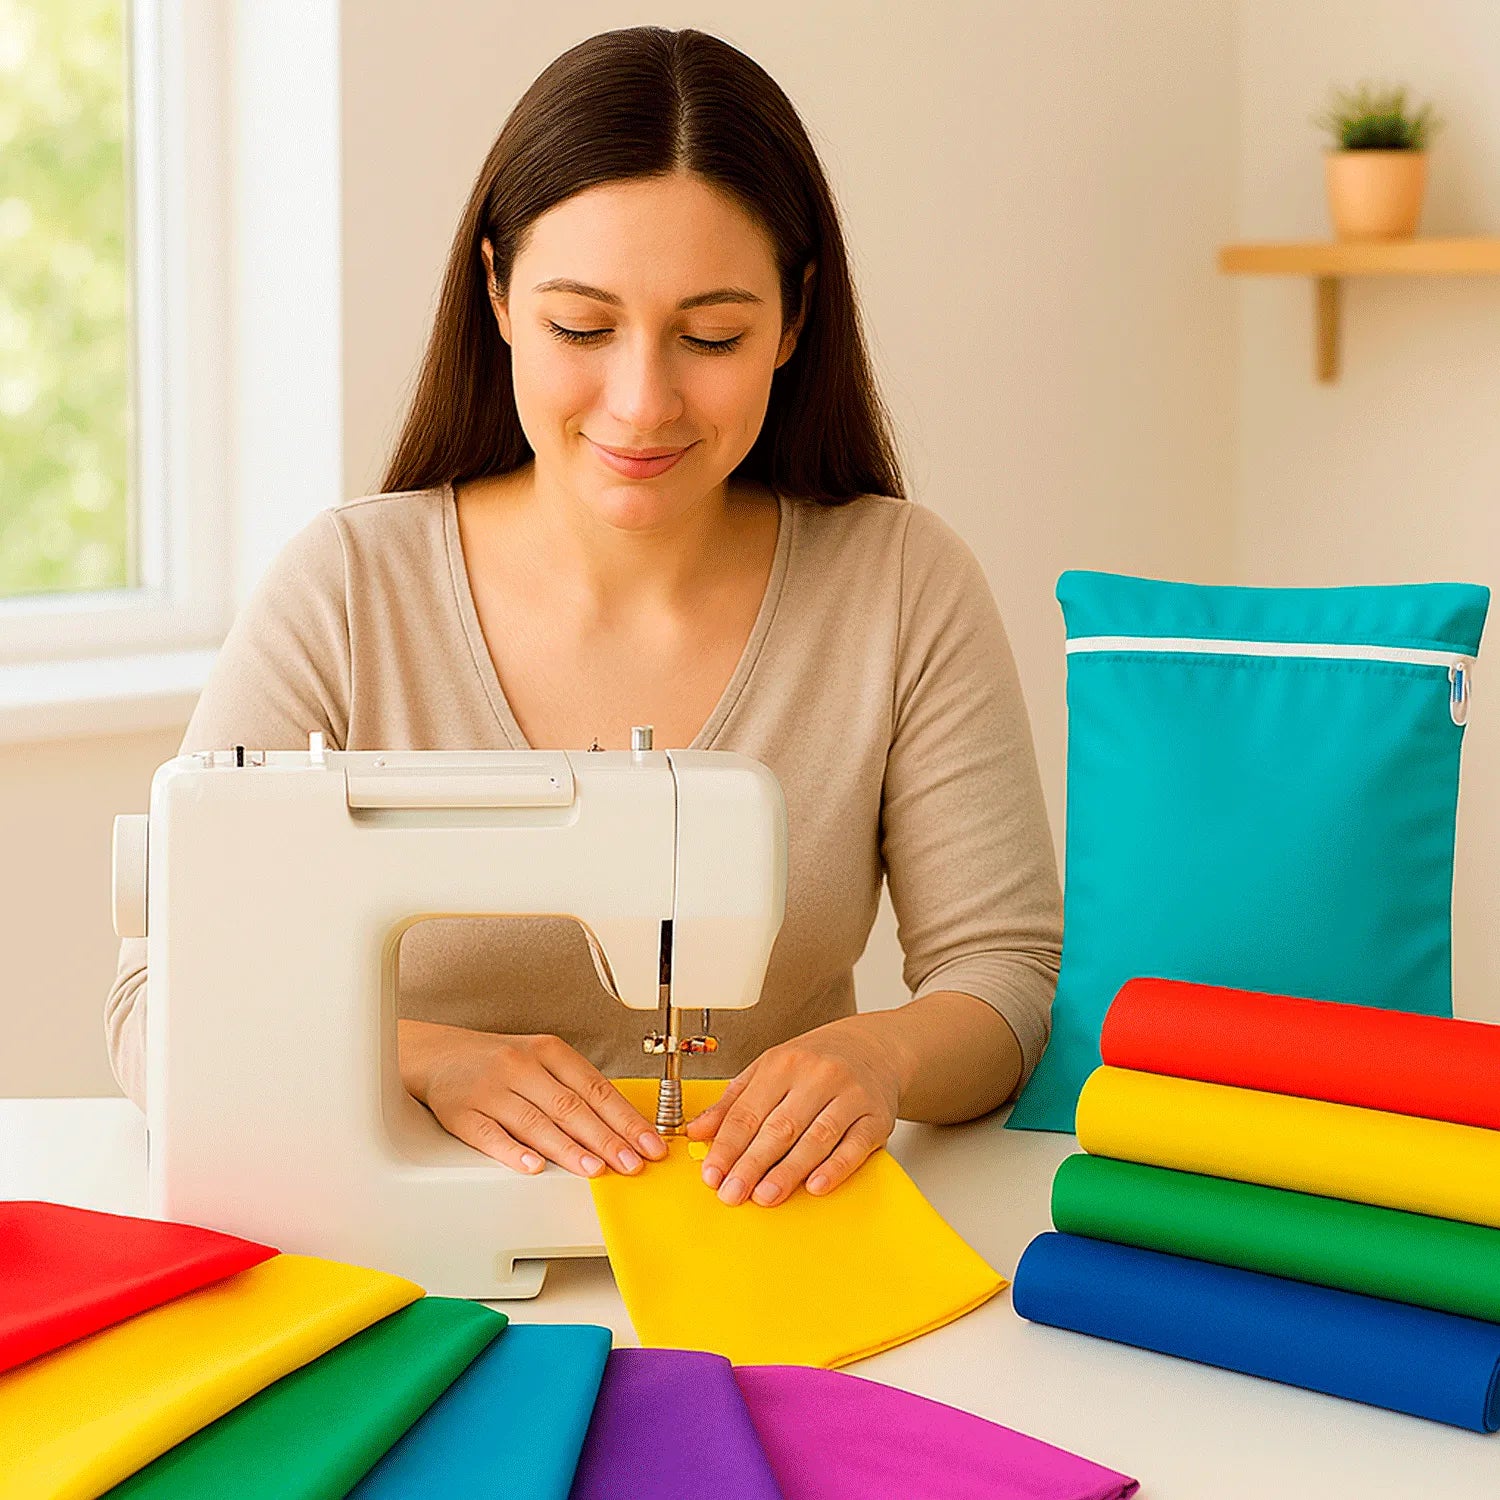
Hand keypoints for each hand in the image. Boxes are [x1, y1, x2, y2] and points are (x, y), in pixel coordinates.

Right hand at [398, 1020, 667, 1178]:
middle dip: (606, 1138)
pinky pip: (490, 1135)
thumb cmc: (500, 1063)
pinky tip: (533, 1166)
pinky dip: (512, 1152)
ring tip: (595, 1169)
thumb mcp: (543, 1062)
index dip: (626, 1118)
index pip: (596, 1088)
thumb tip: (625, 1127)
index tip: (650, 1143)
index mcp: (549, 1052)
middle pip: (570, 1106)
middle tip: (631, 1163)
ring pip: (535, 1121)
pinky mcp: (462, 1112)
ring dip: (568, 1148)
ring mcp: (491, 1089)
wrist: (439, 1055)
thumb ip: (579, 1090)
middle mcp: (521, 1066)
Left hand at [683, 1016, 909, 1207]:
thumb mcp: (769, 1070)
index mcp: (784, 1064)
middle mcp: (818, 1077)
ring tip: (765, 1195)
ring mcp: (850, 1097)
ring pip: (816, 1138)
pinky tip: (815, 1185)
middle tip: (732, 1192)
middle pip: (780, 1127)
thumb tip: (697, 1130)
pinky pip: (854, 1146)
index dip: (727, 1146)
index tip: (712, 1174)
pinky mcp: (876, 1118)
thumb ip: (733, 1102)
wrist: (874, 1047)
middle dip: (752, 1164)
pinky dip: (835, 1168)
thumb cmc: (816, 1061)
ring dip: (788, 1171)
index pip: (749, 1111)